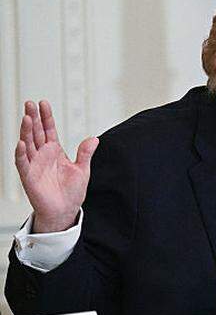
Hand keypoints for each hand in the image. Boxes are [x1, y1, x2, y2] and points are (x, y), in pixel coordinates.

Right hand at [14, 100, 97, 232]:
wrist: (65, 210)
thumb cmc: (71, 192)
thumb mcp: (82, 170)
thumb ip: (85, 154)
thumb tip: (94, 139)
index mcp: (55, 152)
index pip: (49, 130)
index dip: (46, 117)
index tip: (43, 103)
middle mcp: (42, 155)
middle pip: (36, 133)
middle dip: (33, 118)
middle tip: (29, 104)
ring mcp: (34, 165)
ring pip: (28, 144)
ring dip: (26, 131)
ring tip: (26, 118)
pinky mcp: (29, 176)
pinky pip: (23, 163)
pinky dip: (21, 153)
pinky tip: (22, 143)